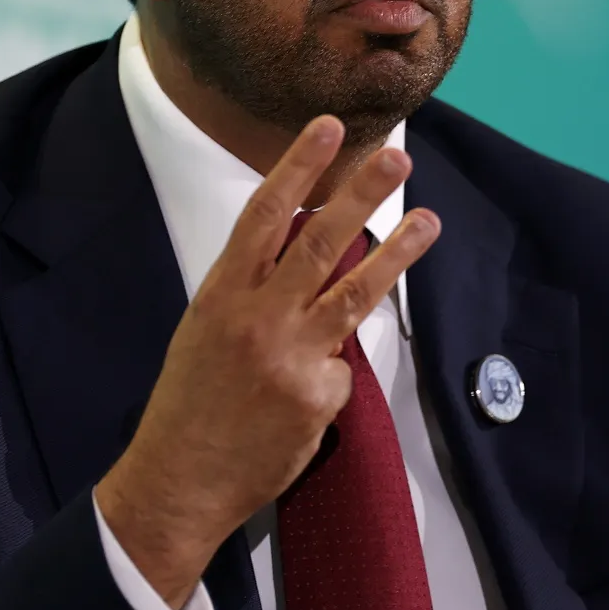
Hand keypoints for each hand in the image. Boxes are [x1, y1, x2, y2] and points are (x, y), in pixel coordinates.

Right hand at [95, 115, 439, 609]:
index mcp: (222, 293)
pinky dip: (330, 379)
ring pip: (355, 292)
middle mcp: (258, 316)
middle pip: (321, 241)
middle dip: (362, 193)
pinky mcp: (318, 395)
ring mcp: (292, 355)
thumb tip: (311, 261)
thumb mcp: (206, 330)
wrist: (179, 481)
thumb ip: (254, 292)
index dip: (298, 167)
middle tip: (397, 155)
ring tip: (429, 221)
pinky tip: (302, 403)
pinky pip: (341, 372)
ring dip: (397, 253)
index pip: (265, 215)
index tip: (328, 128)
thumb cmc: (189, 403)